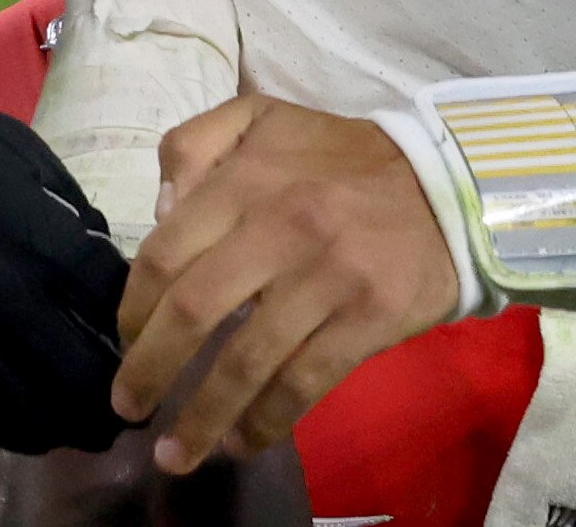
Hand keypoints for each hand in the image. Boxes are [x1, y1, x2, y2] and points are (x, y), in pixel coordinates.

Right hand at [0, 62, 135, 455]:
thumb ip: (67, 211)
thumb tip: (105, 264)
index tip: (146, 334)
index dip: (128, 323)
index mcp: (25, 229)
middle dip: (102, 390)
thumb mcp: (18, 155)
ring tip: (86, 426)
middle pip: (66, 363)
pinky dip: (2, 423)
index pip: (100, 295)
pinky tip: (29, 426)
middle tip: (126, 403)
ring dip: (59, 420)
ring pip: (14, 398)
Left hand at [114, 97, 464, 470]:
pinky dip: (264, 423)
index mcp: (247, 178)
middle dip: (148, 371)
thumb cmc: (342, 161)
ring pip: (244, 361)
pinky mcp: (366, 319)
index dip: (133, 310)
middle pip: (191, 311)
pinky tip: (241, 443)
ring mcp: (326, 276)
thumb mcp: (264, 119)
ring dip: (200, 418)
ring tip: (173, 455)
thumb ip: (196, 145)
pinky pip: (302, 384)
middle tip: (129, 406)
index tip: (127, 343)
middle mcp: (280, 226)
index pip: (164, 254)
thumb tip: (159, 212)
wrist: (448, 186)